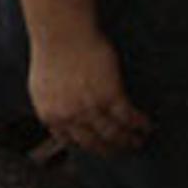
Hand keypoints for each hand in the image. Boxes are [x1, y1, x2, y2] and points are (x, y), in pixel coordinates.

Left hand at [28, 30, 150, 154]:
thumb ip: (50, 104)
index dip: (87, 146)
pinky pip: (127, 116)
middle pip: (93, 142)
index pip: (70, 141)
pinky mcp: (109, 94)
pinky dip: (138, 124)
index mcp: (51, 116)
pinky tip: (147, 126)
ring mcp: (90, 107)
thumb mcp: (40, 88)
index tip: (99, 148)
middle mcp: (69, 117)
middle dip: (111, 150)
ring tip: (139, 141)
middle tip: (124, 151)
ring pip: (112, 133)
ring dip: (128, 140)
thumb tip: (55, 114)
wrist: (62, 36)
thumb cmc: (51, 54)